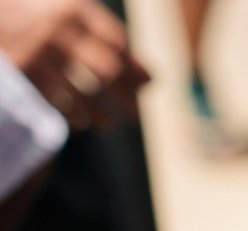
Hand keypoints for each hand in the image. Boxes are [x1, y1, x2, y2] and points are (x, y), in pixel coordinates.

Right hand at [0, 0, 149, 130]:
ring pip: (81, 94)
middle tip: (136, 113)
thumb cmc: (38, 12)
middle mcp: (59, 31)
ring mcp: (39, 53)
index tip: (149, 84)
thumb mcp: (70, 11)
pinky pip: (54, 101)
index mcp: (76, 11)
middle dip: (127, 96)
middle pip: (107, 71)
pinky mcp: (21, 73)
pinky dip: (71, 114)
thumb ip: (104, 35)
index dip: (136, 68)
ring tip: (110, 125)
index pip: (118, 44)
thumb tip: (146, 75)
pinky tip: (82, 121)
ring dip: (100, 115)